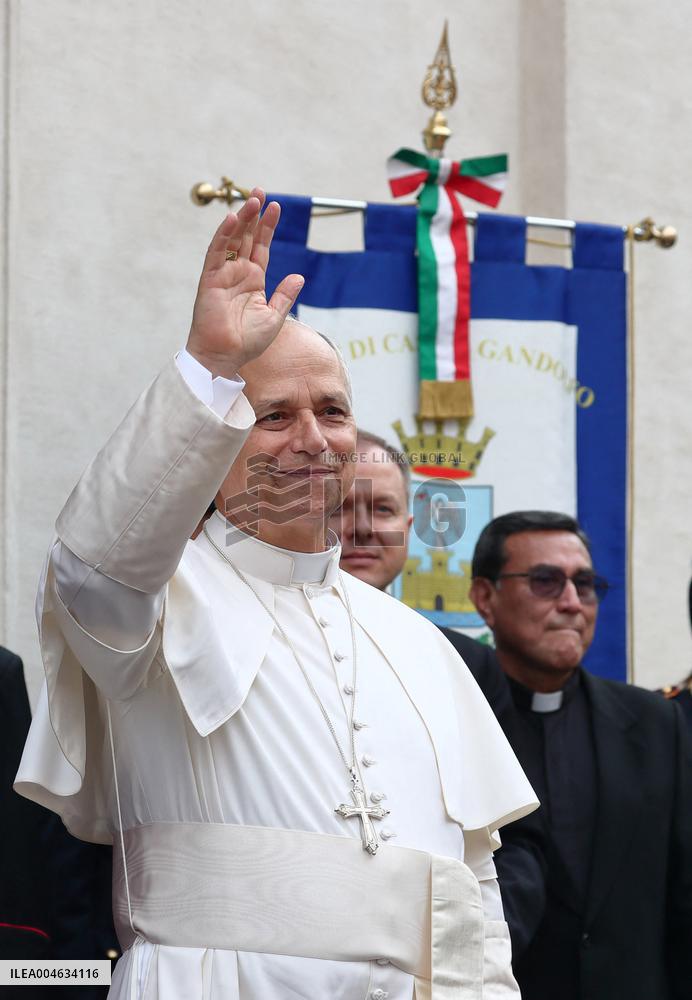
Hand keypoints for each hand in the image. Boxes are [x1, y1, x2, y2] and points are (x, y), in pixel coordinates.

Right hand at [186, 188, 303, 378]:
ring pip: (232, 239)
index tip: (276, 207)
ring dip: (241, 219)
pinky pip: (216, 252)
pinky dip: (223, 235)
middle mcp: (237, 273)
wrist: (225, 356)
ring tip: (252, 199)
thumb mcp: (275, 317)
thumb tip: (299, 276)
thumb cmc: (247, 342)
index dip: (267, 227)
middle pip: (246, 237)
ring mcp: (223, 274)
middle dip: (254, 214)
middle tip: (261, 192)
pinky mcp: (210, 279)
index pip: (261, 247)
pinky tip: (233, 219)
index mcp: (253, 280)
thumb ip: (285, 295)